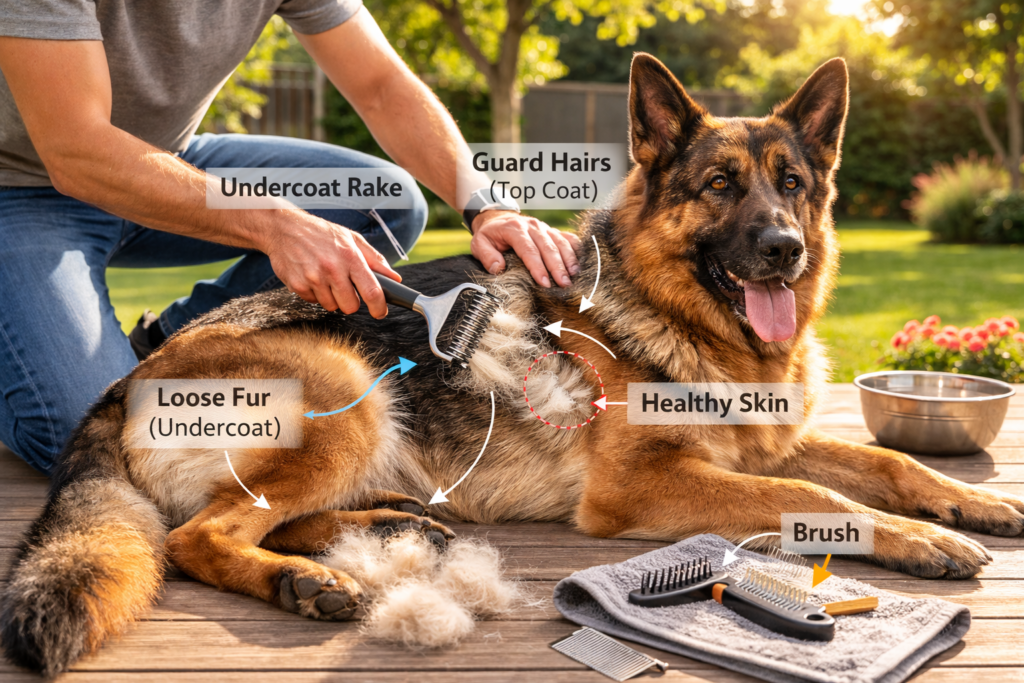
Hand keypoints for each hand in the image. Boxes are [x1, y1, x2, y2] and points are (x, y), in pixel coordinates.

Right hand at [257, 210, 398, 318]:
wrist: (284, 228)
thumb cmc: (321, 233)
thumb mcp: (351, 239)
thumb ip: (375, 260)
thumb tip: (395, 278)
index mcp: (350, 257)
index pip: (372, 291)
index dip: (379, 307)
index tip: (380, 312)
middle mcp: (332, 269)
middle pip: (351, 306)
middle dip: (351, 301)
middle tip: (346, 288)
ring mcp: (313, 278)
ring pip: (332, 306)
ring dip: (332, 297)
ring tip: (326, 278)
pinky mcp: (297, 285)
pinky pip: (314, 302)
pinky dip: (315, 294)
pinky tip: (313, 277)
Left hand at [470, 211, 581, 287]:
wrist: (497, 218)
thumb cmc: (489, 235)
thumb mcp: (479, 243)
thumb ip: (486, 256)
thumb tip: (498, 268)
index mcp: (514, 229)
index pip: (529, 250)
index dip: (538, 267)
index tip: (544, 283)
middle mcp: (532, 226)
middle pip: (548, 247)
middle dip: (557, 267)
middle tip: (564, 284)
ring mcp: (544, 227)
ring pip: (560, 242)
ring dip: (569, 259)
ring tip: (574, 276)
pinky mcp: (551, 230)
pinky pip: (567, 237)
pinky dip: (575, 249)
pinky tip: (581, 262)